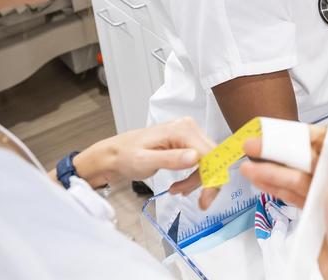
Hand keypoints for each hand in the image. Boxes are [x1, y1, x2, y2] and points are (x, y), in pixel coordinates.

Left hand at [73, 117, 218, 208]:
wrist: (114, 155)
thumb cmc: (124, 156)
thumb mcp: (144, 161)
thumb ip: (170, 159)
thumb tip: (195, 157)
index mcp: (182, 130)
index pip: (210, 154)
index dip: (212, 178)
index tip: (205, 199)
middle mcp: (189, 128)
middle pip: (213, 158)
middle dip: (205, 181)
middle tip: (196, 201)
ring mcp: (189, 134)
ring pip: (208, 162)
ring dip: (197, 181)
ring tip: (178, 191)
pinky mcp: (187, 142)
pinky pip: (201, 161)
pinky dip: (194, 176)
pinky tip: (181, 186)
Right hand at [234, 111, 327, 279]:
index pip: (322, 140)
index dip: (296, 134)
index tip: (273, 130)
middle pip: (304, 158)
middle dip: (277, 152)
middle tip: (250, 146)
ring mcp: (326, 197)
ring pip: (294, 178)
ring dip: (271, 172)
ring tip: (246, 168)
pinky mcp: (316, 215)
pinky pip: (293, 196)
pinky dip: (276, 189)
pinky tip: (260, 183)